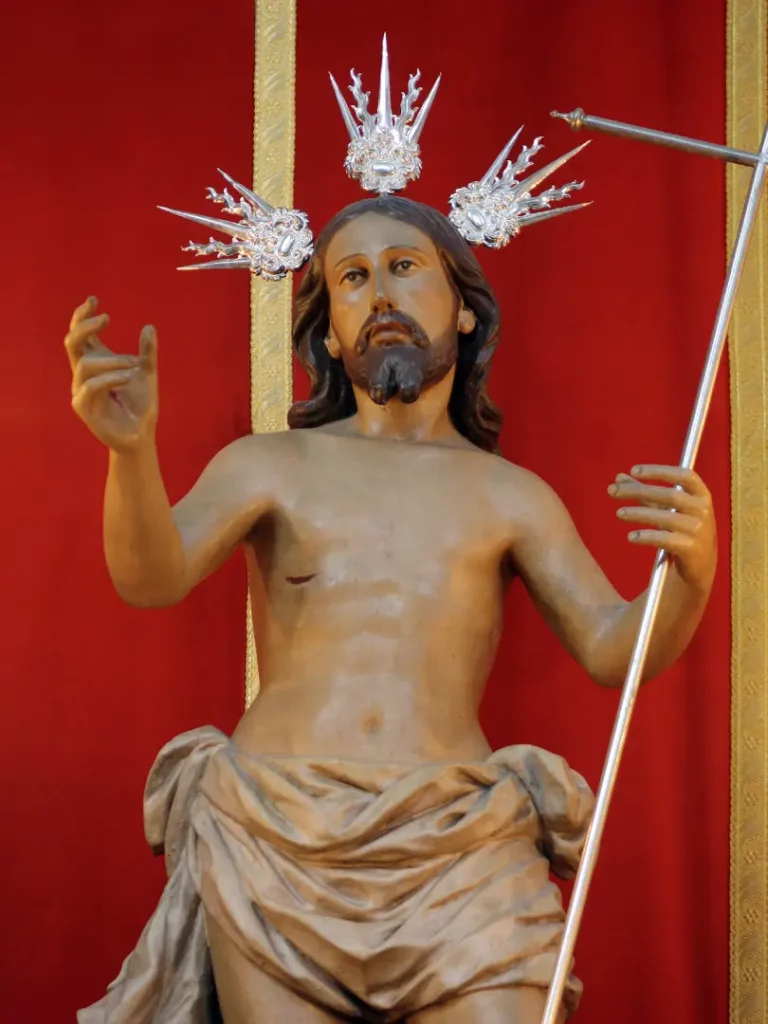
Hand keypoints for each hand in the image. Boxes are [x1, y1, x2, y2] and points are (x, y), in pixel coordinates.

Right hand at [66, 296, 157, 452]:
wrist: (140, 434)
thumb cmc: (140, 404)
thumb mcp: (147, 373)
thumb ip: (147, 352)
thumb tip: (149, 327)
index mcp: (96, 362)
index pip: (81, 334)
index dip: (83, 316)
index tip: (94, 300)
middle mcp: (84, 374)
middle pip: (72, 342)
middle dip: (85, 326)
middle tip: (106, 318)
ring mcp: (81, 390)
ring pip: (85, 364)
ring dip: (112, 360)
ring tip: (134, 364)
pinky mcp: (83, 406)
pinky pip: (90, 386)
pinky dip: (110, 378)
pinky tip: (127, 378)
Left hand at [608, 465, 716, 591]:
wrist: (700, 563)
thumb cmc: (681, 529)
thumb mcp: (667, 508)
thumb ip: (645, 492)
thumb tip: (619, 477)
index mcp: (701, 495)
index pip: (684, 475)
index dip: (659, 471)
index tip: (633, 470)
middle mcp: (702, 510)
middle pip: (669, 495)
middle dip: (639, 491)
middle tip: (613, 491)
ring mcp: (698, 530)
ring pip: (666, 518)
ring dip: (639, 514)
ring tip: (619, 513)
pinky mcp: (691, 549)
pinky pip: (666, 540)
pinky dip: (647, 537)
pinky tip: (631, 537)